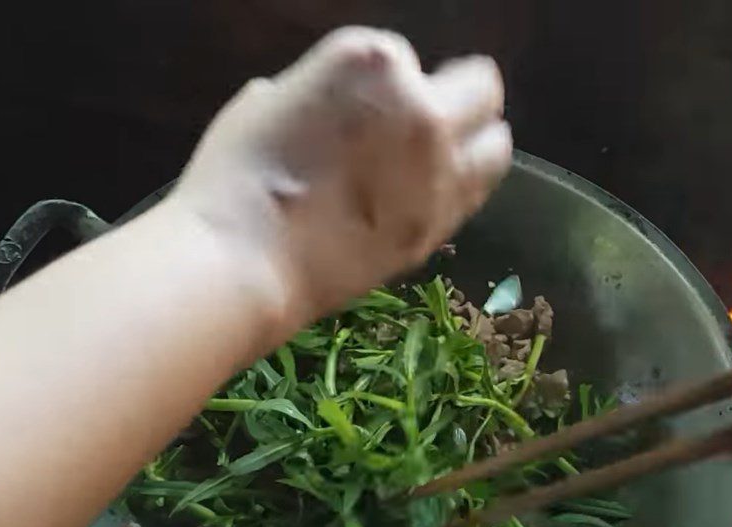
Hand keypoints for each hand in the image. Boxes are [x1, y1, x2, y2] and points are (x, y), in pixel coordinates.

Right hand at [174, 26, 511, 331]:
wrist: (247, 263)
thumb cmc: (236, 178)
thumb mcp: (265, 105)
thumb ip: (315, 94)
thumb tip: (329, 111)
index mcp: (372, 63)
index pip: (405, 58)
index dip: (387, 84)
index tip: (365, 108)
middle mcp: (422, 111)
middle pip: (480, 89)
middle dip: (456, 97)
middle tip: (428, 120)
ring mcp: (438, 175)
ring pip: (495, 145)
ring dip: (474, 143)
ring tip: (442, 159)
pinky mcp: (438, 229)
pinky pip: (474, 196)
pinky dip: (460, 189)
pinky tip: (430, 196)